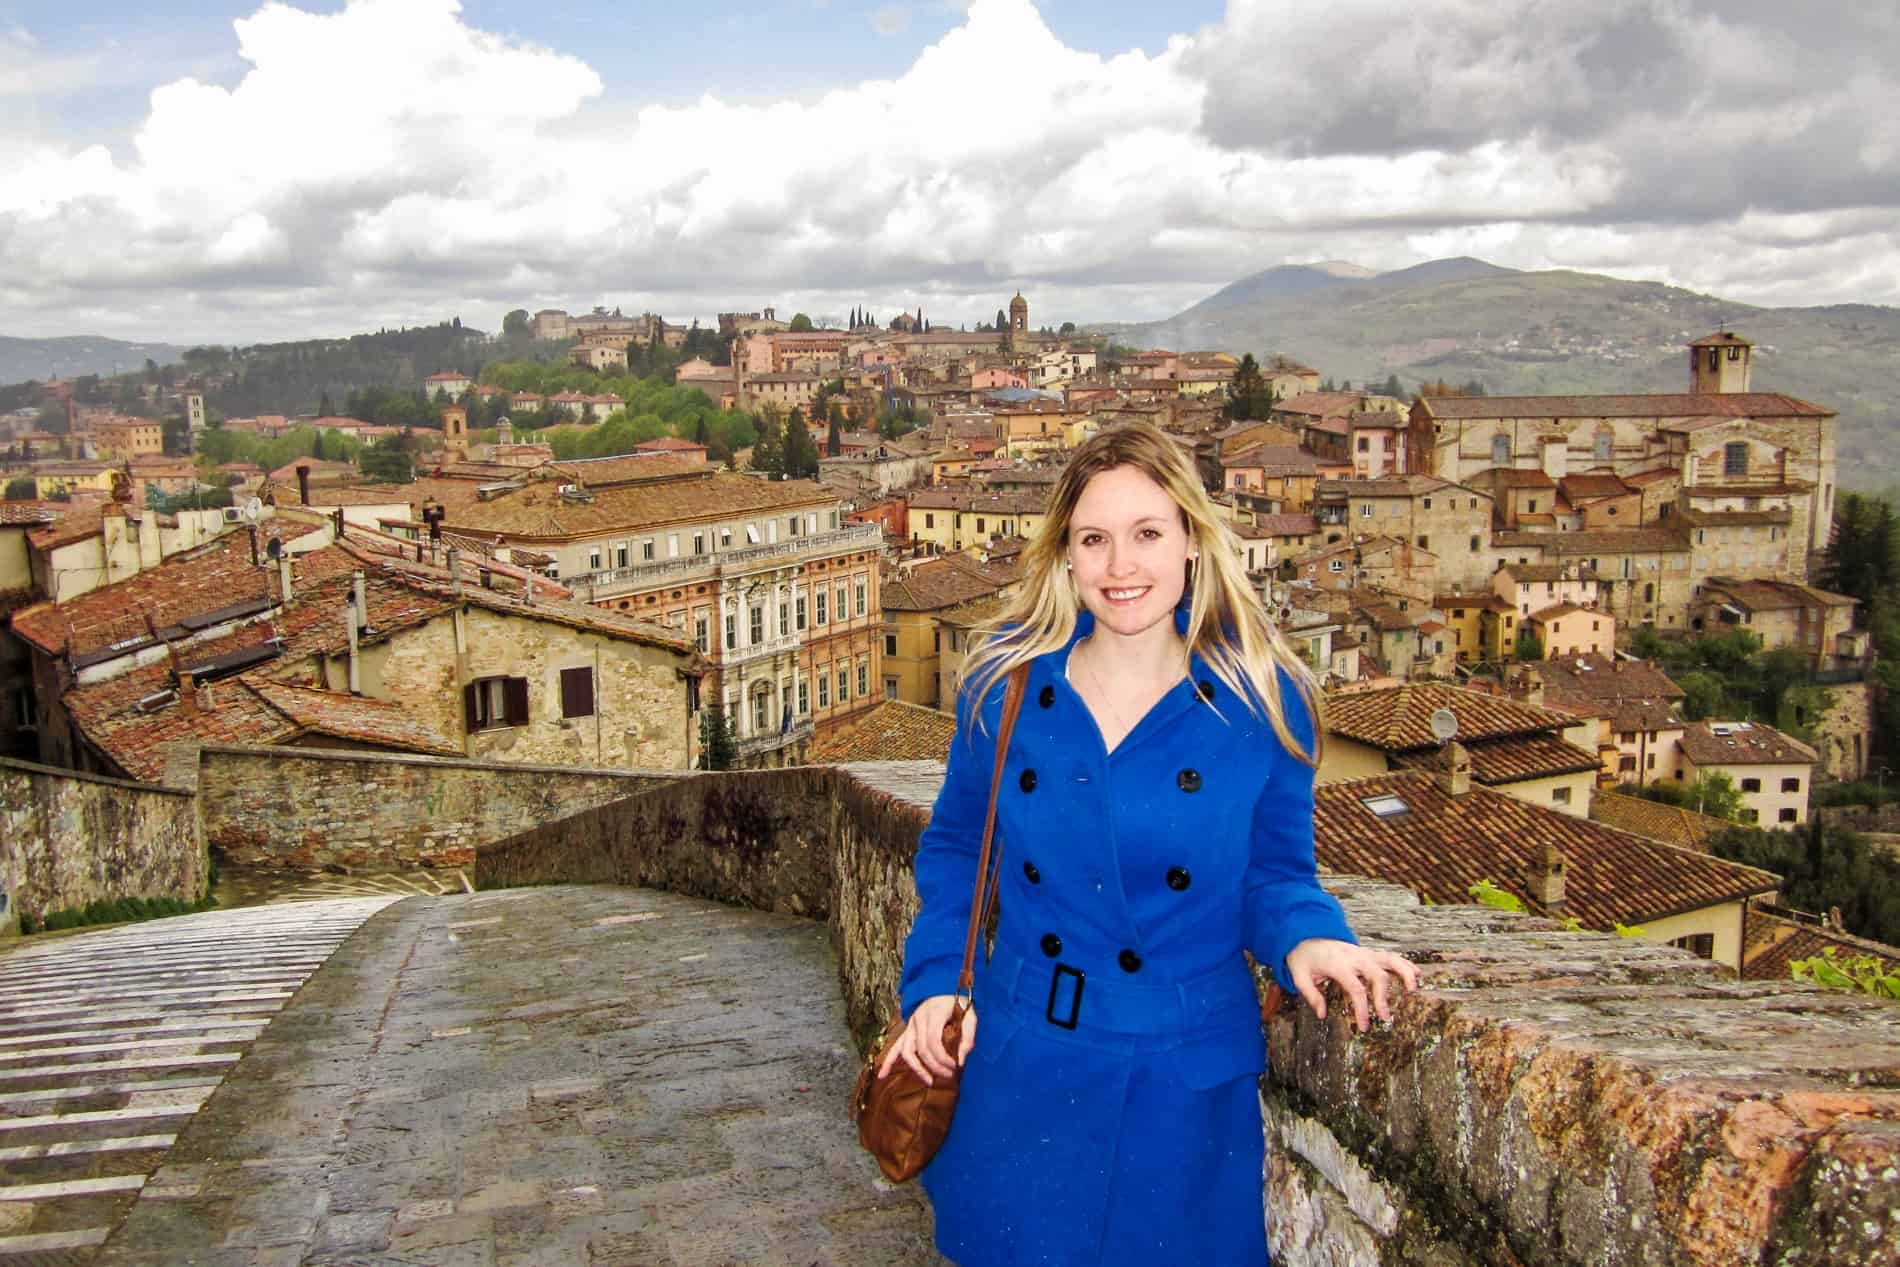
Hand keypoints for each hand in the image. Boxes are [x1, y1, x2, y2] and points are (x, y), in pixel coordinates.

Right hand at [876, 994, 974, 1086]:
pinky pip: (895, 1046)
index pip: (933, 1042)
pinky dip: (888, 1061)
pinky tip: (882, 1075)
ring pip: (906, 1051)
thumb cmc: (958, 1001)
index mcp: (934, 1014)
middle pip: (921, 1049)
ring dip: (917, 1068)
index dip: (943, 1058)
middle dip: (935, 1066)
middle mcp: (918, 1019)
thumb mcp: (970, 1015)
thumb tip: (961, 1060)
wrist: (943, 986)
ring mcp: (910, 1024)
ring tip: (929, 1081)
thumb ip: (968, 1037)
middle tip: (949, 1075)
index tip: (956, 1066)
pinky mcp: (907, 1029)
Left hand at [1285, 939, 1419, 1032]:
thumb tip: (1322, 1014)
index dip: (1362, 1009)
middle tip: (1385, 1017)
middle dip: (1383, 997)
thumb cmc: (1303, 958)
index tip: (1364, 1026)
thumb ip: (1311, 995)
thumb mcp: (1298, 976)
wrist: (1305, 934)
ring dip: (1403, 973)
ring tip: (1413, 990)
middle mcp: (1354, 957)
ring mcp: (1363, 953)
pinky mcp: (1368, 953)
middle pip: (1377, 975)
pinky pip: (1389, 956)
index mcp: (1338, 965)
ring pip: (1389, 960)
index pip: (1356, 988)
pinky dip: (1404, 963)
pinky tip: (1417, 974)